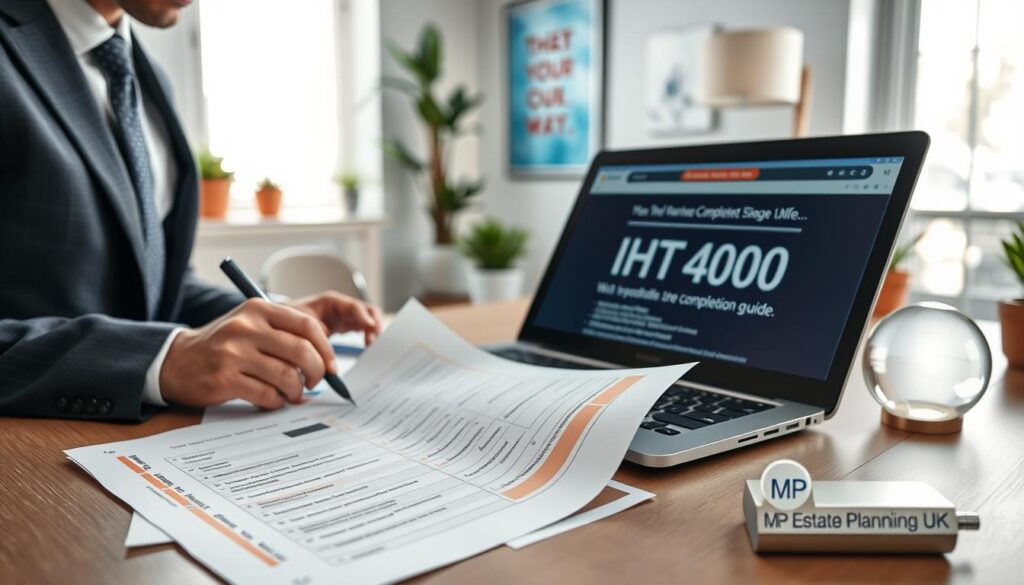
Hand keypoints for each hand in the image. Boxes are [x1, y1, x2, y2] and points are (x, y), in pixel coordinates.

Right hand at [160, 299, 338, 408]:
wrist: (176, 360)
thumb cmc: (223, 344)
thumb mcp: (250, 324)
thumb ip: (284, 333)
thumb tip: (325, 358)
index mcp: (257, 309)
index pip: (307, 325)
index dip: (326, 348)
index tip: (332, 365)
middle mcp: (246, 327)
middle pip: (301, 351)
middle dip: (317, 371)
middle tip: (316, 382)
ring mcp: (234, 353)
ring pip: (287, 375)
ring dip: (297, 390)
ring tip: (292, 393)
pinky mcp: (225, 379)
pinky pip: (267, 395)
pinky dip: (277, 401)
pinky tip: (273, 399)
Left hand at [285, 291, 382, 344]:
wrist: (281, 324)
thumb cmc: (288, 321)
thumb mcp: (301, 328)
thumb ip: (316, 341)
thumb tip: (328, 363)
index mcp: (331, 302)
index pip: (354, 306)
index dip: (364, 317)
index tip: (370, 329)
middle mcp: (342, 307)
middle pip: (368, 311)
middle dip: (375, 325)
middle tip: (375, 341)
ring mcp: (346, 316)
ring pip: (369, 320)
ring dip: (374, 333)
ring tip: (372, 348)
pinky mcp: (346, 326)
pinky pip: (363, 330)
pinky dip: (368, 338)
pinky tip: (367, 350)